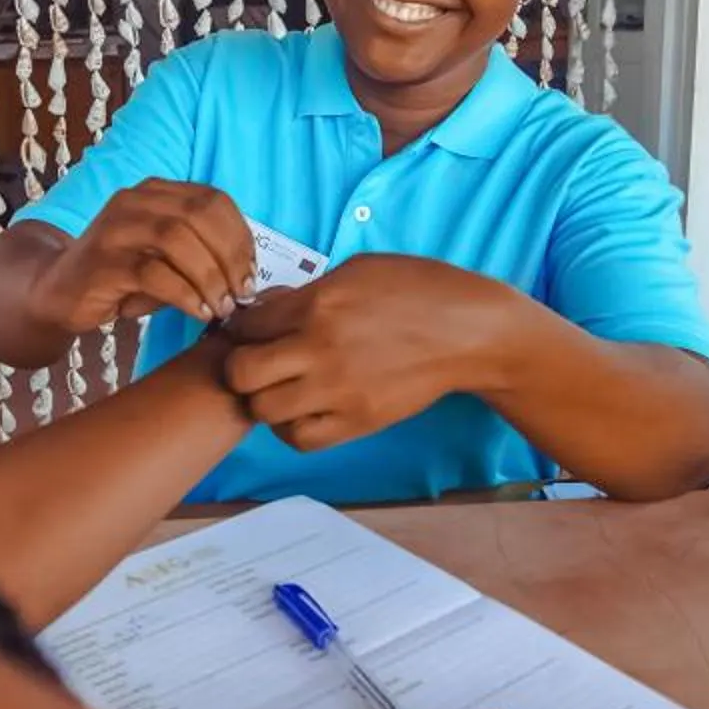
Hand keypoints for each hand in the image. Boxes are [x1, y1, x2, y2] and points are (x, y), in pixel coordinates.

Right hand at [31, 180, 259, 331]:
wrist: (56, 290)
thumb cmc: (120, 277)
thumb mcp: (166, 259)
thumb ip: (201, 255)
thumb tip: (247, 278)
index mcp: (155, 192)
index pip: (213, 200)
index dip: (240, 237)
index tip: (251, 274)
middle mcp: (134, 201)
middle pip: (199, 216)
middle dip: (230, 258)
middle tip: (242, 294)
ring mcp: (115, 229)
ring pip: (178, 240)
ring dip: (210, 277)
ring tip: (222, 307)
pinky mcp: (103, 262)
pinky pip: (154, 273)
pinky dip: (185, 295)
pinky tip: (198, 312)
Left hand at [222, 255, 505, 450]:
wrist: (468, 333)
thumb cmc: (418, 291)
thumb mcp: (358, 270)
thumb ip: (307, 292)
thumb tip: (267, 310)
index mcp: (319, 303)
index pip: (247, 324)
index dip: (241, 326)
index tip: (251, 330)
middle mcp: (320, 349)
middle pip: (241, 373)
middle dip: (240, 366)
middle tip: (256, 361)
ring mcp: (338, 390)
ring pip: (264, 410)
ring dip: (264, 399)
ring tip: (281, 387)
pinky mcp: (357, 421)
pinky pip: (301, 438)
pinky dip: (292, 427)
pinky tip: (303, 409)